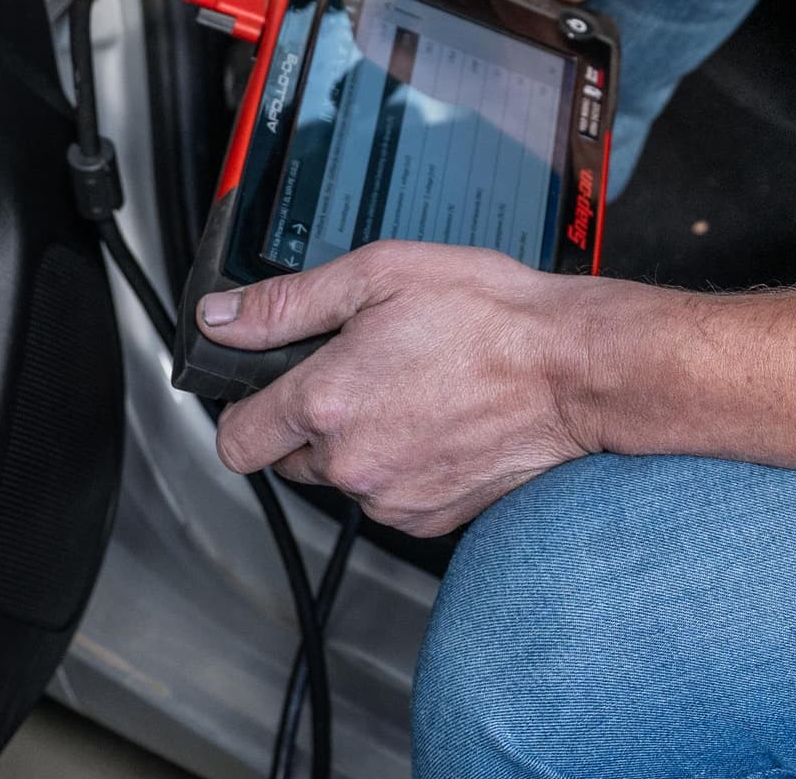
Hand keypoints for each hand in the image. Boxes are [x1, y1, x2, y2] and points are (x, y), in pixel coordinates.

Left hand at [201, 243, 606, 534]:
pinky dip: (404, 465)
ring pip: (345, 477)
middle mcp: (351, 463)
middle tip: (366, 371)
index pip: (236, 440)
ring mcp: (391, 498)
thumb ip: (286, 304)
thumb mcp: (379, 274)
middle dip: (313, 419)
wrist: (573, 369)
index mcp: (325, 402)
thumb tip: (222, 320)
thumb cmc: (489, 316)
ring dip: (363, 443)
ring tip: (415, 389)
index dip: (246, 409)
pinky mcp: (430, 520)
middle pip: (291, 457)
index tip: (267, 391)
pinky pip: (391, 496)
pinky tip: (439, 421)